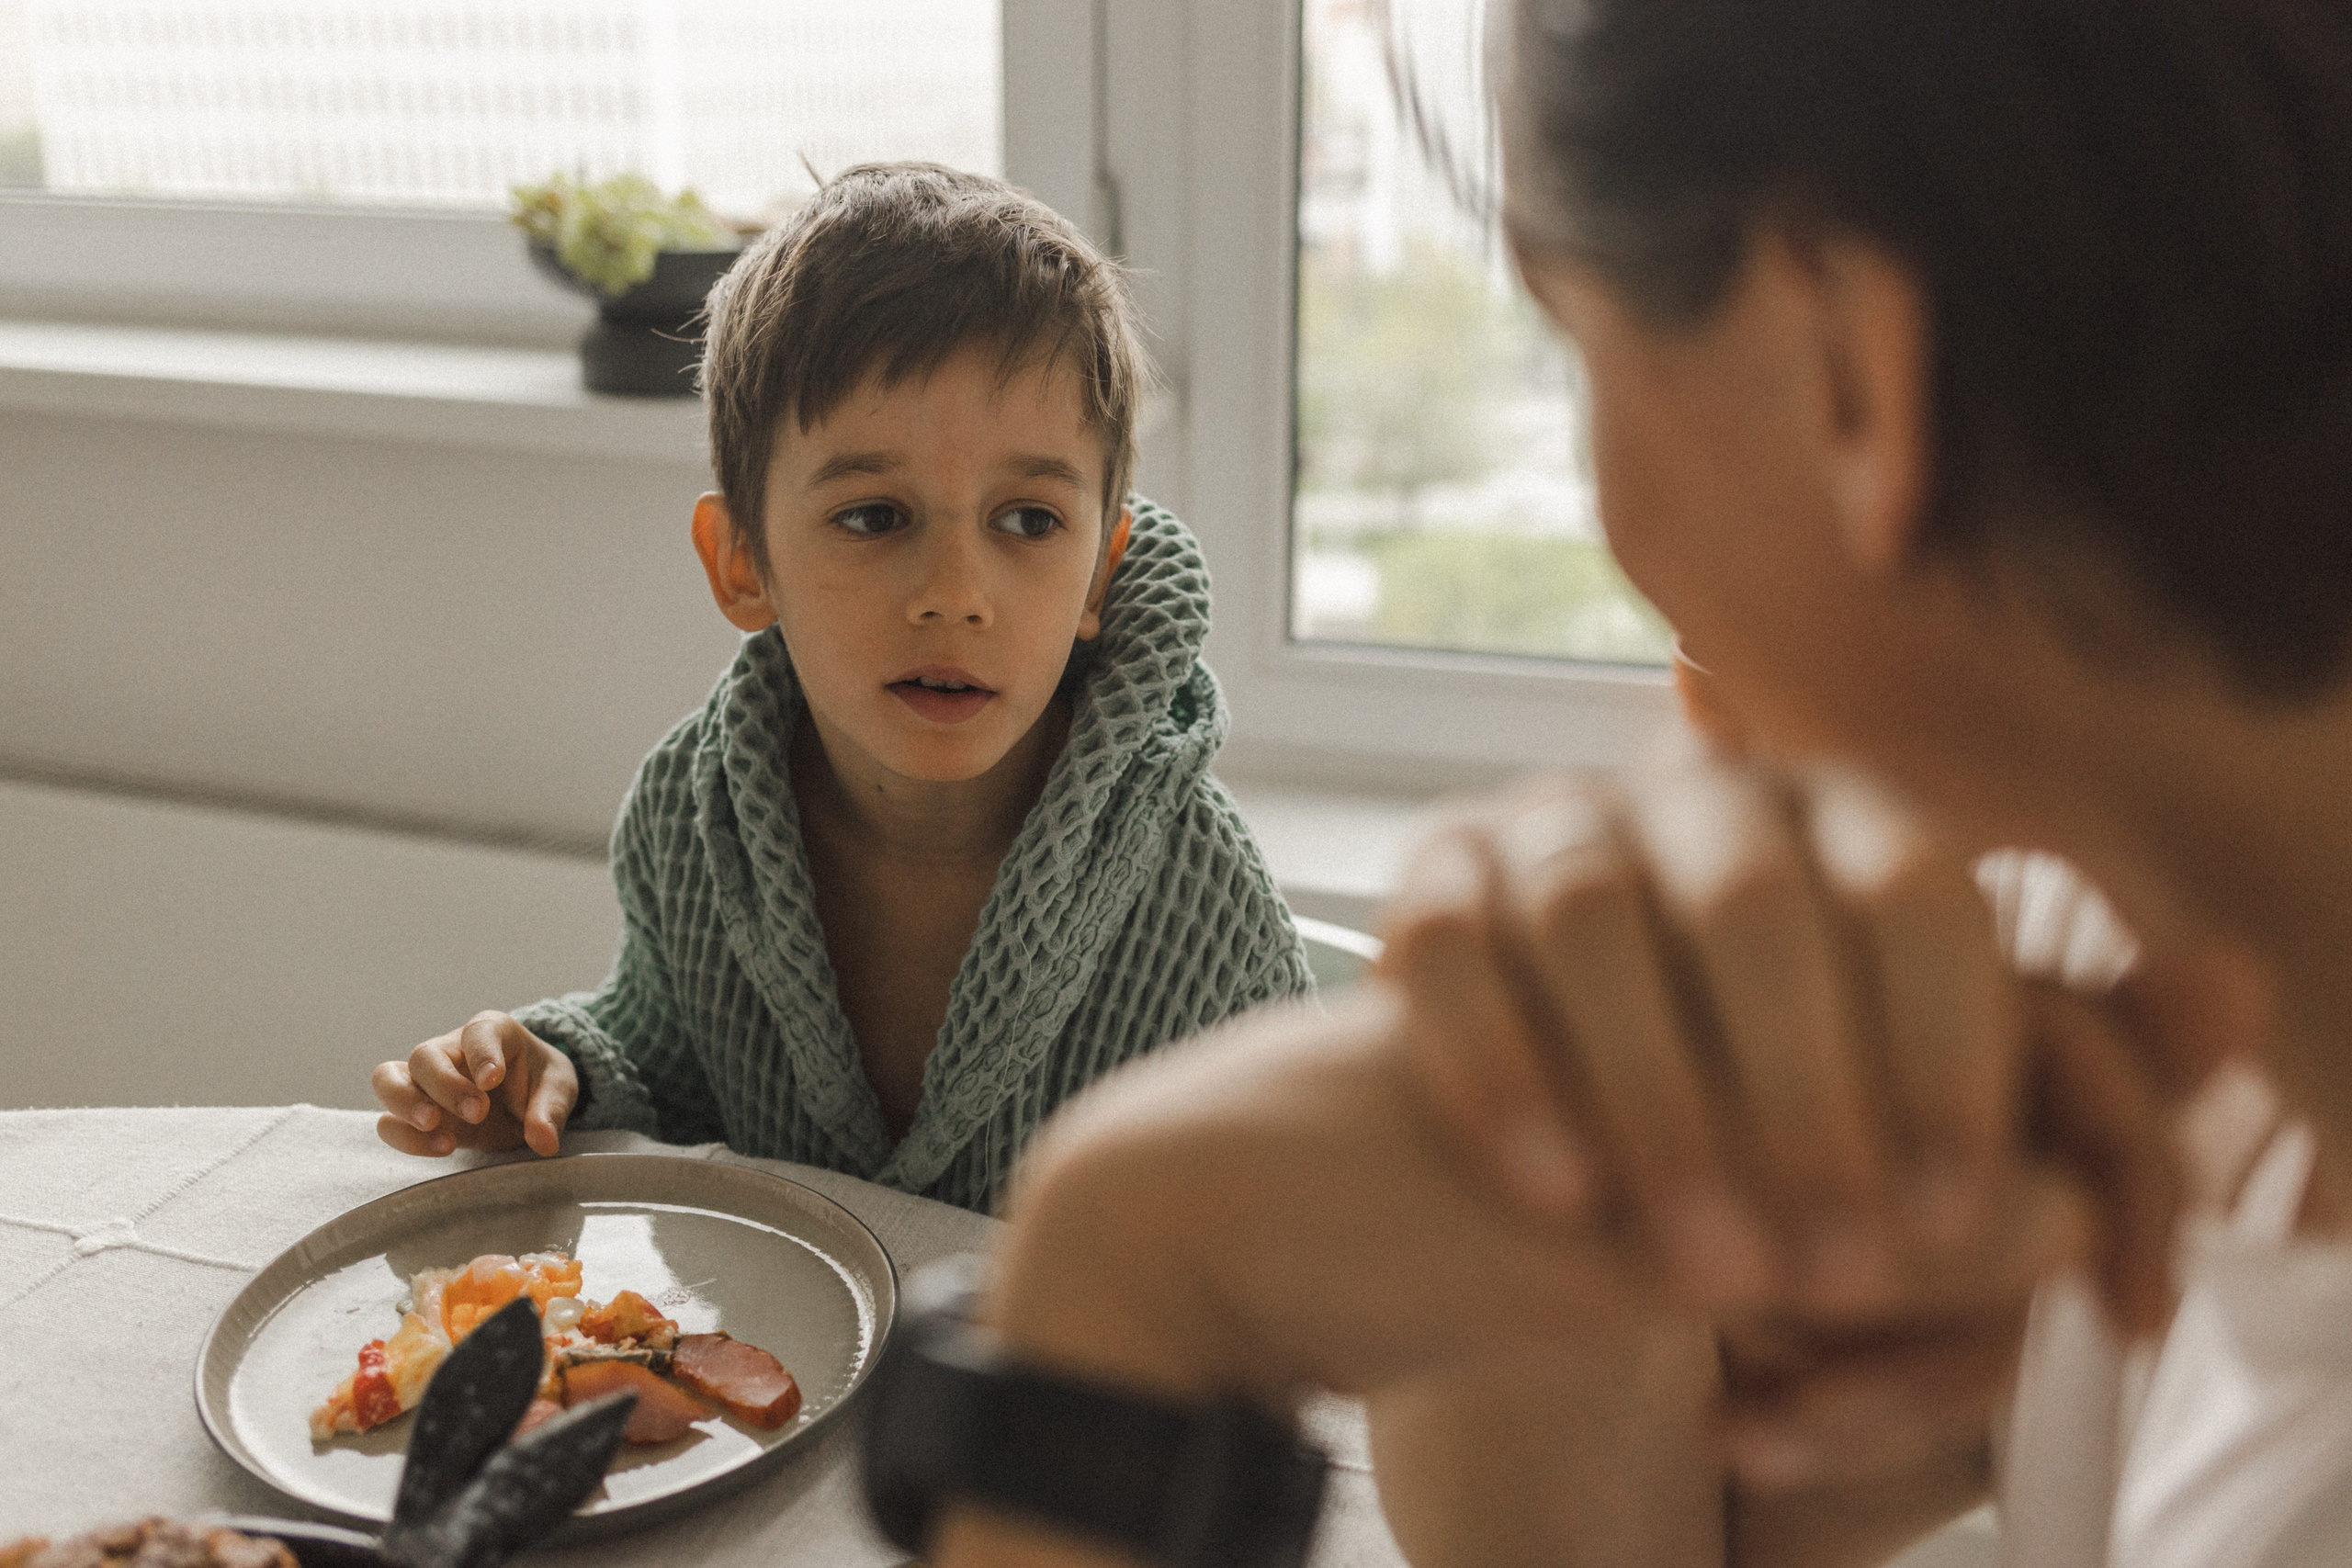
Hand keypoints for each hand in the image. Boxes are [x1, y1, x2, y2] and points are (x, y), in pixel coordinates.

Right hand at [372, 1011, 576, 1156]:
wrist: (525, 1101)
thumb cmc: (539, 1082)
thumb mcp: (558, 1089)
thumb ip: (550, 1110)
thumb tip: (543, 1140)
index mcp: (492, 1032)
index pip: (479, 1031)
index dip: (482, 1053)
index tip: (492, 1080)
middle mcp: (452, 1050)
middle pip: (424, 1055)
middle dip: (445, 1086)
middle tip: (476, 1113)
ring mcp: (427, 1081)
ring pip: (388, 1078)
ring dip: (405, 1105)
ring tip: (435, 1128)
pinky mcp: (415, 1112)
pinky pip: (389, 1120)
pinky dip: (405, 1136)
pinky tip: (441, 1148)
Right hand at [1377, 756, 2181, 1330]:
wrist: (1550, 1123)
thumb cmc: (1764, 1112)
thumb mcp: (1917, 1099)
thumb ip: (2058, 1060)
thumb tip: (2237, 986)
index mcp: (1847, 827)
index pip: (1915, 897)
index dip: (1939, 1054)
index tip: (1951, 1214)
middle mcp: (1702, 802)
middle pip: (1754, 904)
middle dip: (1795, 1095)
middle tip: (1822, 1259)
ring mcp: (1552, 829)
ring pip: (1594, 914)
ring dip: (1654, 1097)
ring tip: (1697, 1265)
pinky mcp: (1432, 881)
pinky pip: (1448, 947)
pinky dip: (1500, 1069)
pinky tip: (1554, 1192)